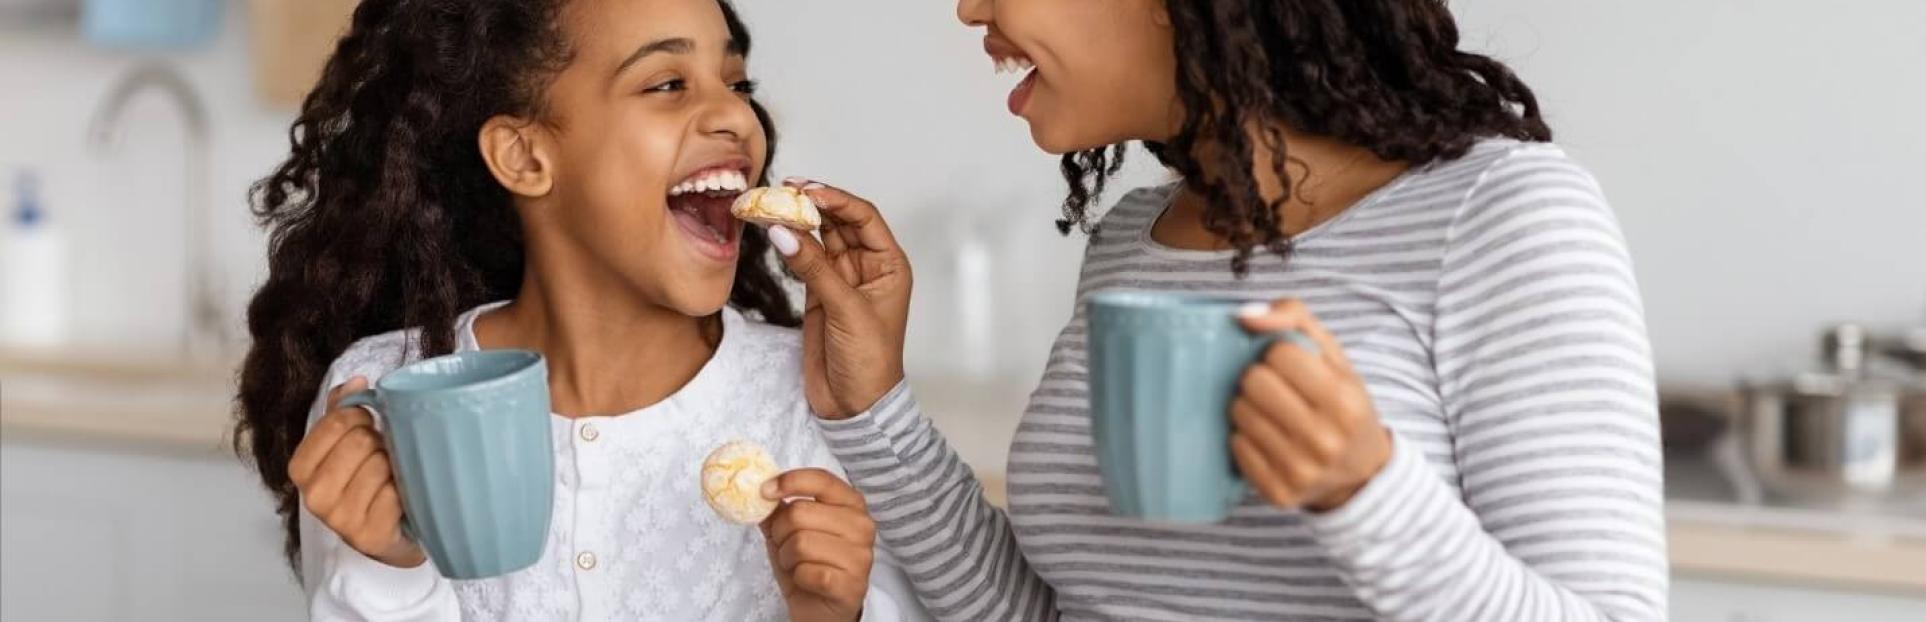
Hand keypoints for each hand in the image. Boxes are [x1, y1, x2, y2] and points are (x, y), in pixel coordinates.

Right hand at [288, 376, 423, 567]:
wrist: (389, 535)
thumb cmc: (366, 482)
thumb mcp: (346, 445)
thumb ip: (343, 410)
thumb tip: (357, 381)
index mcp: (300, 468)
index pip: (336, 421)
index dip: (361, 417)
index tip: (368, 427)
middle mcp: (313, 495)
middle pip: (361, 441)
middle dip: (380, 443)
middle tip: (384, 457)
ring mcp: (339, 519)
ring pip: (380, 465)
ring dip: (394, 467)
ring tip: (391, 478)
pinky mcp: (369, 536)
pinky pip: (395, 493)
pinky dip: (404, 491)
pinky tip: (400, 499)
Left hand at [759, 469, 875, 621]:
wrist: (821, 609)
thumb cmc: (808, 565)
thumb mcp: (789, 532)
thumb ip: (778, 509)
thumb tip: (759, 489)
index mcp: (851, 504)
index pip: (821, 480)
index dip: (790, 481)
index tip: (764, 491)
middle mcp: (862, 525)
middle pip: (800, 513)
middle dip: (780, 533)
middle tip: (785, 546)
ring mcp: (860, 556)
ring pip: (800, 542)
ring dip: (787, 557)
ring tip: (796, 565)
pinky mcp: (852, 584)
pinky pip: (807, 572)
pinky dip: (797, 577)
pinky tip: (806, 580)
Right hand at [767, 178, 912, 418]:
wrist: (854, 406)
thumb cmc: (869, 361)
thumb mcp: (845, 310)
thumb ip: (814, 268)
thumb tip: (784, 230)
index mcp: (889, 265)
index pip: (863, 217)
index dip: (836, 199)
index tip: (806, 190)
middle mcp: (867, 267)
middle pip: (839, 222)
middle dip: (812, 205)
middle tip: (781, 191)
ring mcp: (841, 279)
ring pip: (819, 239)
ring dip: (797, 222)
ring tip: (770, 205)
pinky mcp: (818, 294)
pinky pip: (804, 260)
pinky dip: (789, 245)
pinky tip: (773, 231)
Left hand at [1230, 299, 1392, 512]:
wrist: (1361, 474)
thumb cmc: (1341, 404)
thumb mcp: (1334, 356)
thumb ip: (1294, 318)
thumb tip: (1243, 315)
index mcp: (1344, 401)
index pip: (1280, 354)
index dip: (1277, 353)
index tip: (1287, 365)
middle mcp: (1325, 439)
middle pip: (1253, 382)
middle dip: (1257, 378)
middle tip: (1272, 388)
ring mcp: (1300, 470)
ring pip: (1239, 412)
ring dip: (1248, 405)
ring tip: (1269, 412)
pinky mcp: (1277, 492)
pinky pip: (1236, 445)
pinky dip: (1244, 436)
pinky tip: (1265, 437)